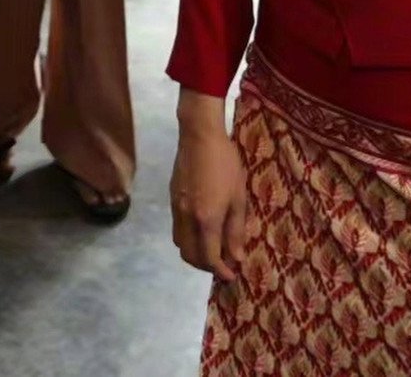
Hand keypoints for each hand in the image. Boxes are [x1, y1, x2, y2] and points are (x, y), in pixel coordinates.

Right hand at [169, 106, 249, 283]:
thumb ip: (236, 230)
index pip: (209, 258)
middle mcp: (187, 219)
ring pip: (180, 243)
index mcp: (206, 220)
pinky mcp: (171, 199)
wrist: (199, 136)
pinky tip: (202, 228)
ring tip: (212, 248)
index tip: (232, 275)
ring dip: (194, 253)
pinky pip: (177, 229)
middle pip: (189, 256)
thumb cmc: (226, 165)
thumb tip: (237, 257)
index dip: (221, 271)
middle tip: (223, 264)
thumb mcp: (239, 198)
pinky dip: (188, 238)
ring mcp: (176, 209)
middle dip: (205, 266)